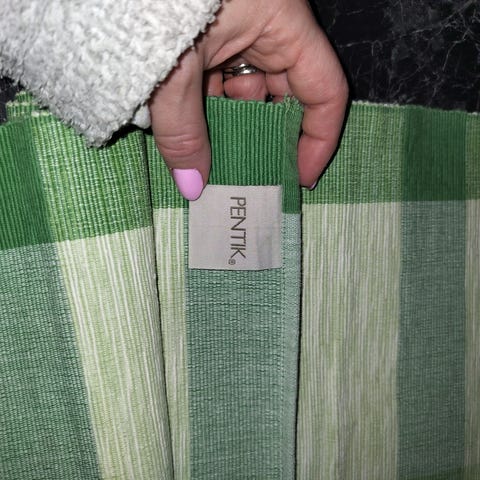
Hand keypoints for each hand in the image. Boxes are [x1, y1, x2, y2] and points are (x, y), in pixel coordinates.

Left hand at [149, 0, 347, 199]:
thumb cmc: (155, 3)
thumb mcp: (173, 72)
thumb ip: (184, 132)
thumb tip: (193, 186)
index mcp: (284, 24)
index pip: (326, 91)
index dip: (318, 142)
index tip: (298, 179)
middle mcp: (269, 26)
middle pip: (284, 96)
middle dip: (264, 139)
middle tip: (247, 177)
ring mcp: (239, 28)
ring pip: (246, 90)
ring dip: (228, 126)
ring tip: (210, 161)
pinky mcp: (210, 32)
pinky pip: (219, 78)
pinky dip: (206, 107)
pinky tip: (190, 132)